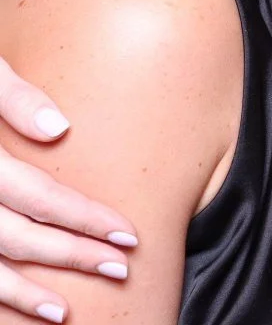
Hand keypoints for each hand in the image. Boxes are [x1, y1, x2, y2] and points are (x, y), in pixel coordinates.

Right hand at [0, 56, 138, 321]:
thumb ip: (14, 97)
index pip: (40, 197)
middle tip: (120, 269)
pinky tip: (12, 306)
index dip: (87, 219)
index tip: (130, 235)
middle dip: (72, 257)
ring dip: (23, 294)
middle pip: (18, 238)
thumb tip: (60, 129)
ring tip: (65, 311)